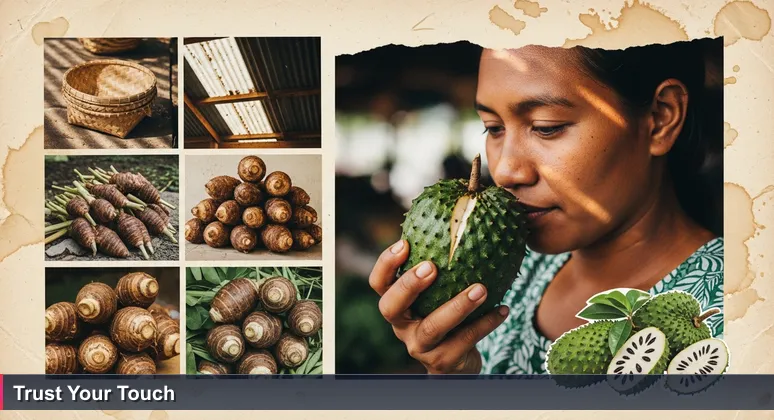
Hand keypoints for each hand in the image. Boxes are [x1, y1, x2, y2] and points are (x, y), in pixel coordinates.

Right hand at [369, 239, 509, 373]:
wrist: (456, 362)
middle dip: (409, 285)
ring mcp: (420, 347)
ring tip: (481, 288)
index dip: (386, 264)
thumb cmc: (446, 313)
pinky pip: (465, 341)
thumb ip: (440, 264)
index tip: (404, 242)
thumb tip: (461, 215)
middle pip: (391, 307)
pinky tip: (503, 308)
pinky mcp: (442, 363)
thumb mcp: (438, 292)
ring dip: (458, 306)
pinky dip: (485, 324)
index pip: (379, 284)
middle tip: (431, 266)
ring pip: (433, 327)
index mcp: (397, 305)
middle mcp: (402, 326)